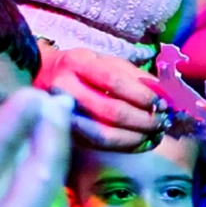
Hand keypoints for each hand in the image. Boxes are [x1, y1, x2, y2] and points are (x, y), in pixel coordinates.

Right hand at [34, 43, 168, 150]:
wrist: (40, 75)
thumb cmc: (81, 67)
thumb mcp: (105, 60)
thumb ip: (134, 75)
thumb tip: (164, 95)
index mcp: (78, 62)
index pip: (115, 81)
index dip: (142, 96)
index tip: (163, 103)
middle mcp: (65, 87)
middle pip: (111, 111)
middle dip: (144, 120)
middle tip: (163, 122)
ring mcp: (62, 114)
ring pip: (104, 134)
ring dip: (137, 138)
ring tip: (156, 134)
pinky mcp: (65, 132)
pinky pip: (99, 145)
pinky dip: (125, 146)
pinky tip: (142, 142)